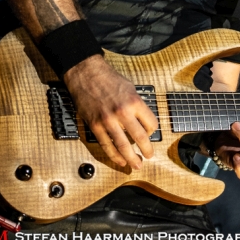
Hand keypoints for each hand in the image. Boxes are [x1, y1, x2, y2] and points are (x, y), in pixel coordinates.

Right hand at [63, 55, 157, 169]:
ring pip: (123, 146)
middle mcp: (123, 112)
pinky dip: (114, 155)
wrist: (86, 74)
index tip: (151, 133)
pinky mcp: (95, 126)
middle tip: (149, 156)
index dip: (153, 131)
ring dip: (131, 158)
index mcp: (134, 102)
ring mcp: (108, 121)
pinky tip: (120, 161)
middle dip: (147, 150)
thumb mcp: (130, 89)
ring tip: (137, 165)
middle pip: (140, 138)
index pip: (151, 123)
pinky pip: (106, 145)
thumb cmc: (109, 79)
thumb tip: (143, 122)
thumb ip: (137, 106)